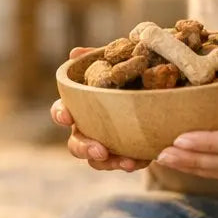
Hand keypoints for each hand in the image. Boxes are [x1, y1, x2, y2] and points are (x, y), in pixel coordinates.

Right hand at [51, 46, 149, 172]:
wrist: (157, 95)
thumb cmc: (127, 77)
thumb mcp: (115, 65)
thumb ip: (96, 60)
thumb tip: (75, 53)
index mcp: (79, 107)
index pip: (61, 111)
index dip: (60, 114)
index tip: (67, 117)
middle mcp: (87, 128)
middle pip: (74, 143)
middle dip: (84, 148)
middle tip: (100, 150)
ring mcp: (104, 144)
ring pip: (95, 160)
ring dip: (107, 162)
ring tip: (125, 162)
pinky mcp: (123, 154)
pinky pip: (120, 164)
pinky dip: (129, 163)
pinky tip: (139, 160)